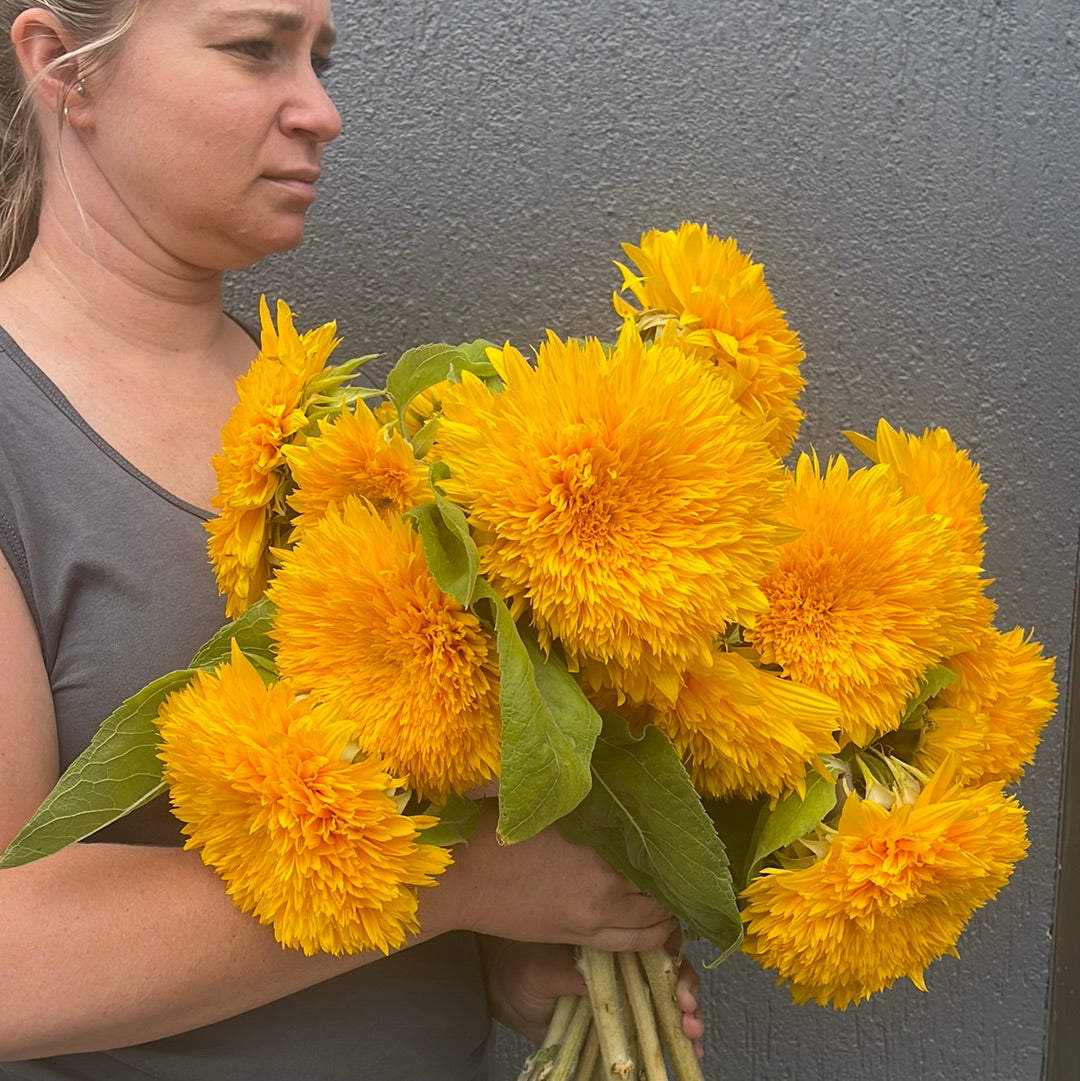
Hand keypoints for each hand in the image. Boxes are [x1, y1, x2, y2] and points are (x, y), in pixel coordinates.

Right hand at [428, 800, 677, 951]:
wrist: (463, 876)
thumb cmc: (498, 829)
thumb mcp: (551, 808)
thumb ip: (592, 810)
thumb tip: (628, 795)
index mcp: (597, 840)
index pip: (656, 847)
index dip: (673, 847)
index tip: (679, 840)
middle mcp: (606, 879)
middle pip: (662, 885)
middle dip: (674, 880)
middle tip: (678, 871)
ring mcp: (596, 913)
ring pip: (655, 919)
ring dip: (667, 909)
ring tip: (668, 896)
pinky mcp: (582, 935)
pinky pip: (636, 942)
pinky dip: (654, 935)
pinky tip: (657, 924)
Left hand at [479, 934, 704, 1055]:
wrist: (507, 992)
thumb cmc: (522, 966)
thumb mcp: (539, 968)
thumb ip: (564, 973)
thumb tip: (588, 982)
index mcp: (610, 937)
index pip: (654, 937)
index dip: (672, 955)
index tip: (676, 978)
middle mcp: (624, 960)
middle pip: (669, 969)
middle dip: (686, 988)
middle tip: (687, 1010)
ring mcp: (625, 991)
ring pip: (668, 999)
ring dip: (687, 1015)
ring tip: (691, 1033)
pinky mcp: (622, 1020)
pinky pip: (653, 1026)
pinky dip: (675, 1039)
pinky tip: (690, 1051)